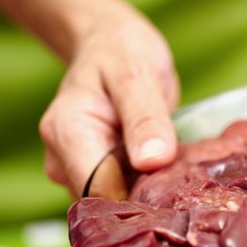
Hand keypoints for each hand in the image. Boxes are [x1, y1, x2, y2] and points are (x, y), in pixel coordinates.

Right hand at [39, 8, 178, 195]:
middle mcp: (62, 159)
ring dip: (148, 192)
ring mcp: (76, 169)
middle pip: (107, 202)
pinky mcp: (95, 173)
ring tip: (176, 165)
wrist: (110, 44)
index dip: (139, 199)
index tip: (176, 191)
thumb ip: (146, 118)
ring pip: (117, 201)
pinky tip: (165, 167)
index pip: (99, 191)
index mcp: (66, 132)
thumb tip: (152, 161)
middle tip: (184, 176)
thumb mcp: (139, 75)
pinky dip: (146, 185)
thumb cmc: (122, 51)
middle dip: (146, 197)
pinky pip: (123, 192)